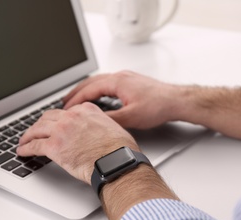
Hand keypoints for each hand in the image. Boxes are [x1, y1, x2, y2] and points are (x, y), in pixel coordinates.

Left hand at [16, 102, 138, 184]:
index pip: (64, 112)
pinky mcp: (54, 146)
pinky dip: (26, 148)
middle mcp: (71, 116)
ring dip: (28, 135)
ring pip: (37, 129)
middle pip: (47, 118)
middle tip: (35, 131)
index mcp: (86, 110)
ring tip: (24, 141)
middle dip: (39, 125)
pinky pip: (34, 145)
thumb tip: (97, 133)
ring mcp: (61, 130)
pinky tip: (23, 152)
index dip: (56, 120)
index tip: (53, 124)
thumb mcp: (113, 128)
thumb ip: (100, 125)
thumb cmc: (119, 149)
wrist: (116, 161)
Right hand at [64, 70, 179, 128]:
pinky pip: (107, 83)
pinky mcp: (130, 82)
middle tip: (64, 102)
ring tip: (76, 99)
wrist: (175, 100)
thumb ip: (111, 119)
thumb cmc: (158, 105)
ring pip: (98, 81)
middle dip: (76, 92)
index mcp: (117, 82)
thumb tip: (95, 122)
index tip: (66, 108)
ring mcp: (125, 78)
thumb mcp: (131, 117)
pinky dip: (96, 90)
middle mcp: (120, 76)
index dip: (76, 100)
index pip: (89, 90)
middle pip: (91, 82)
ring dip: (86, 90)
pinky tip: (97, 97)